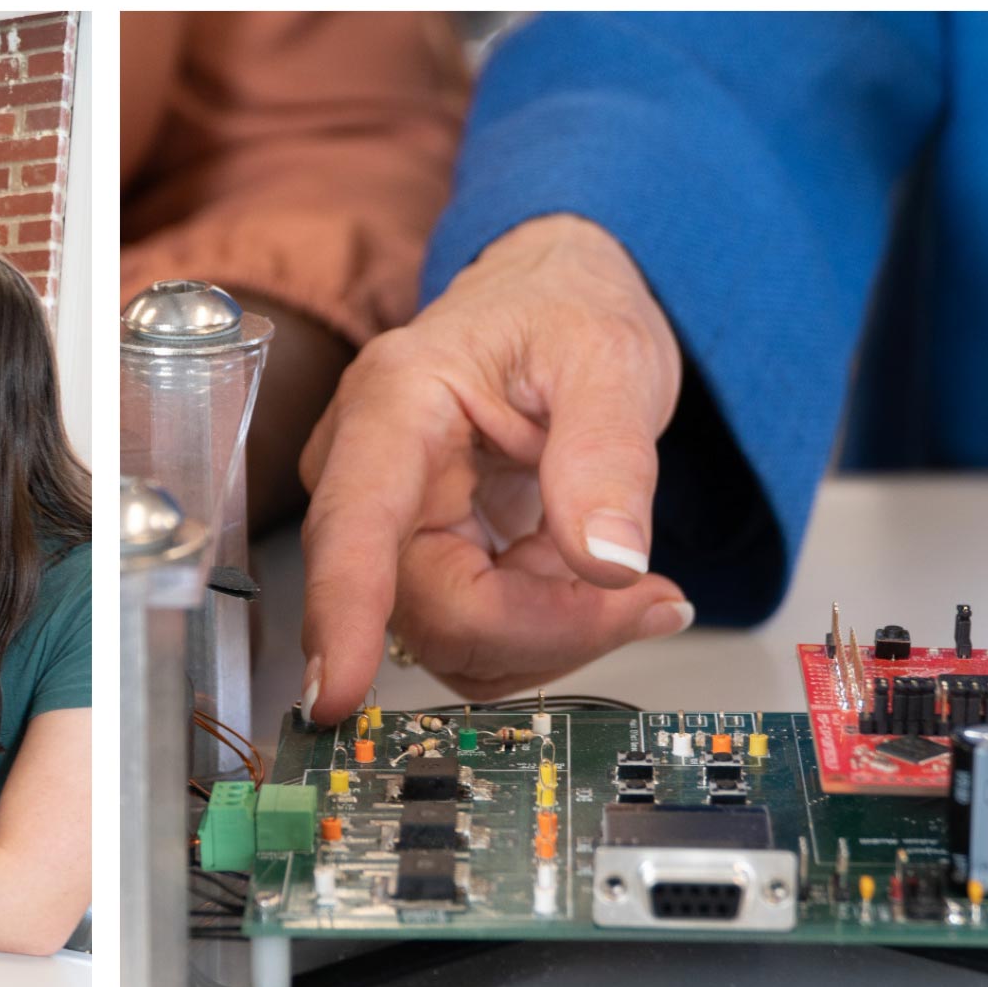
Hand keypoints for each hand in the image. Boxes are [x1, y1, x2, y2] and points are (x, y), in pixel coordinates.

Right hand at [298, 217, 694, 721]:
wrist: (556, 297)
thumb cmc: (564, 307)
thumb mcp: (609, 359)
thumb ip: (608, 458)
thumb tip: (607, 562)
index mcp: (395, 401)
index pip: (355, 521)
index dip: (344, 610)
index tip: (338, 689)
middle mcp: (369, 468)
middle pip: (427, 606)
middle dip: (545, 624)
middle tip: (649, 598)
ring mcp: (391, 523)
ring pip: (453, 640)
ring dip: (553, 630)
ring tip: (623, 568)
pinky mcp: (422, 559)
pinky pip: (476, 637)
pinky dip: (548, 627)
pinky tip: (590, 574)